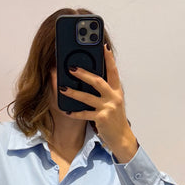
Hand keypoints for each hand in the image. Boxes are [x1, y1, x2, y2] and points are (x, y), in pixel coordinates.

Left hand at [59, 44, 138, 162]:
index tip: (104, 47)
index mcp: (117, 91)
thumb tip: (90, 78)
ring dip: (74, 92)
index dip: (109, 59)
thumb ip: (106, 91)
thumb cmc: (115, 118)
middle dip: (83, 74)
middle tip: (71, 68)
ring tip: (63, 88)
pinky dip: (75, 113)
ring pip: (87, 97)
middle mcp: (114, 98)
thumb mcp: (114, 101)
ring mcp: (108, 108)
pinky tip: (67, 111)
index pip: (113, 71)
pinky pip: (85, 114)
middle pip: (98, 81)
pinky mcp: (101, 118)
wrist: (121, 137)